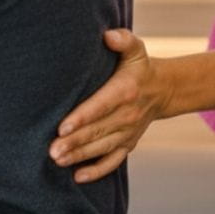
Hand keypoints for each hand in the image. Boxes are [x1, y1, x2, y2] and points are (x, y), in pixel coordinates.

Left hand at [49, 29, 167, 182]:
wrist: (163, 90)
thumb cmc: (139, 67)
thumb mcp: (136, 49)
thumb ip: (123, 40)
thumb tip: (108, 36)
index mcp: (125, 90)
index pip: (101, 106)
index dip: (82, 117)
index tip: (62, 127)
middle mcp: (128, 114)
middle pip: (98, 131)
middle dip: (74, 142)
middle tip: (52, 151)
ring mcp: (128, 132)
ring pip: (102, 147)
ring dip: (79, 156)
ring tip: (57, 160)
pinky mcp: (128, 143)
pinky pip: (113, 161)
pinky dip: (97, 171)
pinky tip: (78, 177)